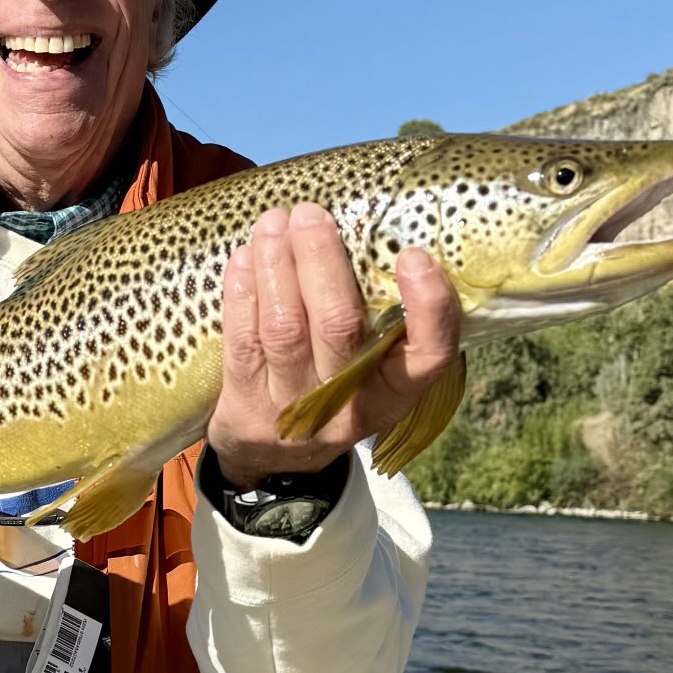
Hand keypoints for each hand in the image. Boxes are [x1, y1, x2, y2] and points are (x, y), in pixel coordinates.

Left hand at [207, 204, 460, 490]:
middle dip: (322, 263)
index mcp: (396, 390)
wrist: (273, 458)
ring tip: (273, 223)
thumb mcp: (371, 368)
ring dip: (277, 267)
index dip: (427, 307)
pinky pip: (244, 340)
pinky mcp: (247, 406)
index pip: (429, 355)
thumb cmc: (333, 385)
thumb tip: (364, 223)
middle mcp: (350, 405)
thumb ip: (377, 314)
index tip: (414, 255)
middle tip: (311, 214)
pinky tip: (244, 257)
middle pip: (340, 327)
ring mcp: (295, 409)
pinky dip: (243, 293)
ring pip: (286, 328)